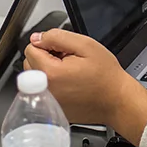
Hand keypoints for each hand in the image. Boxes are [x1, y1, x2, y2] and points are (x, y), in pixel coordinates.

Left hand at [23, 29, 146, 143]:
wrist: (117, 101)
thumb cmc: (106, 75)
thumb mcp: (85, 45)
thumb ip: (56, 37)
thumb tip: (37, 38)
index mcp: (50, 73)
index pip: (30, 48)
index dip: (48, 44)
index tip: (64, 50)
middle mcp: (44, 90)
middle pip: (30, 63)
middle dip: (45, 57)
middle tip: (68, 60)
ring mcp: (47, 101)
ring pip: (34, 77)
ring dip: (47, 70)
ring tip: (69, 72)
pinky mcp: (51, 108)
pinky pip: (42, 90)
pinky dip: (52, 84)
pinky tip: (69, 84)